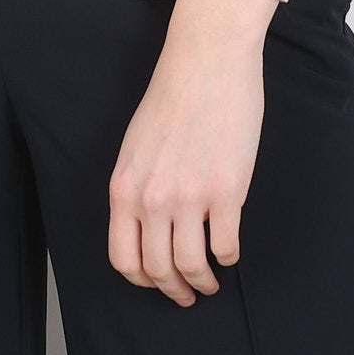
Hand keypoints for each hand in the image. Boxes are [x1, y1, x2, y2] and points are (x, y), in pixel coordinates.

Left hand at [106, 0, 279, 303]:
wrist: (206, 60)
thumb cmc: (172, 95)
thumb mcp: (136, 146)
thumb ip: (137, 188)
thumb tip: (148, 228)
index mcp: (124, 187)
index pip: (123, 258)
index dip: (142, 280)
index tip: (157, 283)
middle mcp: (152, 198)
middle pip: (158, 270)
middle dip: (173, 290)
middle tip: (187, 294)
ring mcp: (190, 197)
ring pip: (192, 266)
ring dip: (203, 282)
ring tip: (211, 281)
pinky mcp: (227, 192)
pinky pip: (226, 246)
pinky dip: (229, 257)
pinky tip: (230, 250)